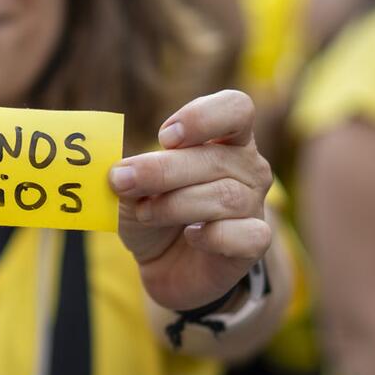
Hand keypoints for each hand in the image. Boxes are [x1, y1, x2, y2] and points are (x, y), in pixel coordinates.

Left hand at [109, 89, 272, 312]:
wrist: (165, 265)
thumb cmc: (154, 214)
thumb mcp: (133, 189)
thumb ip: (130, 174)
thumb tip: (119, 171)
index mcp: (225, 138)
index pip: (236, 108)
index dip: (202, 118)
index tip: (165, 138)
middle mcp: (248, 167)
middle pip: (216, 158)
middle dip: (163, 170)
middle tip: (122, 180)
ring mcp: (255, 204)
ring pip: (226, 197)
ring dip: (175, 204)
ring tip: (145, 212)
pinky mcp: (255, 242)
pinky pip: (245, 235)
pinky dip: (213, 236)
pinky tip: (192, 236)